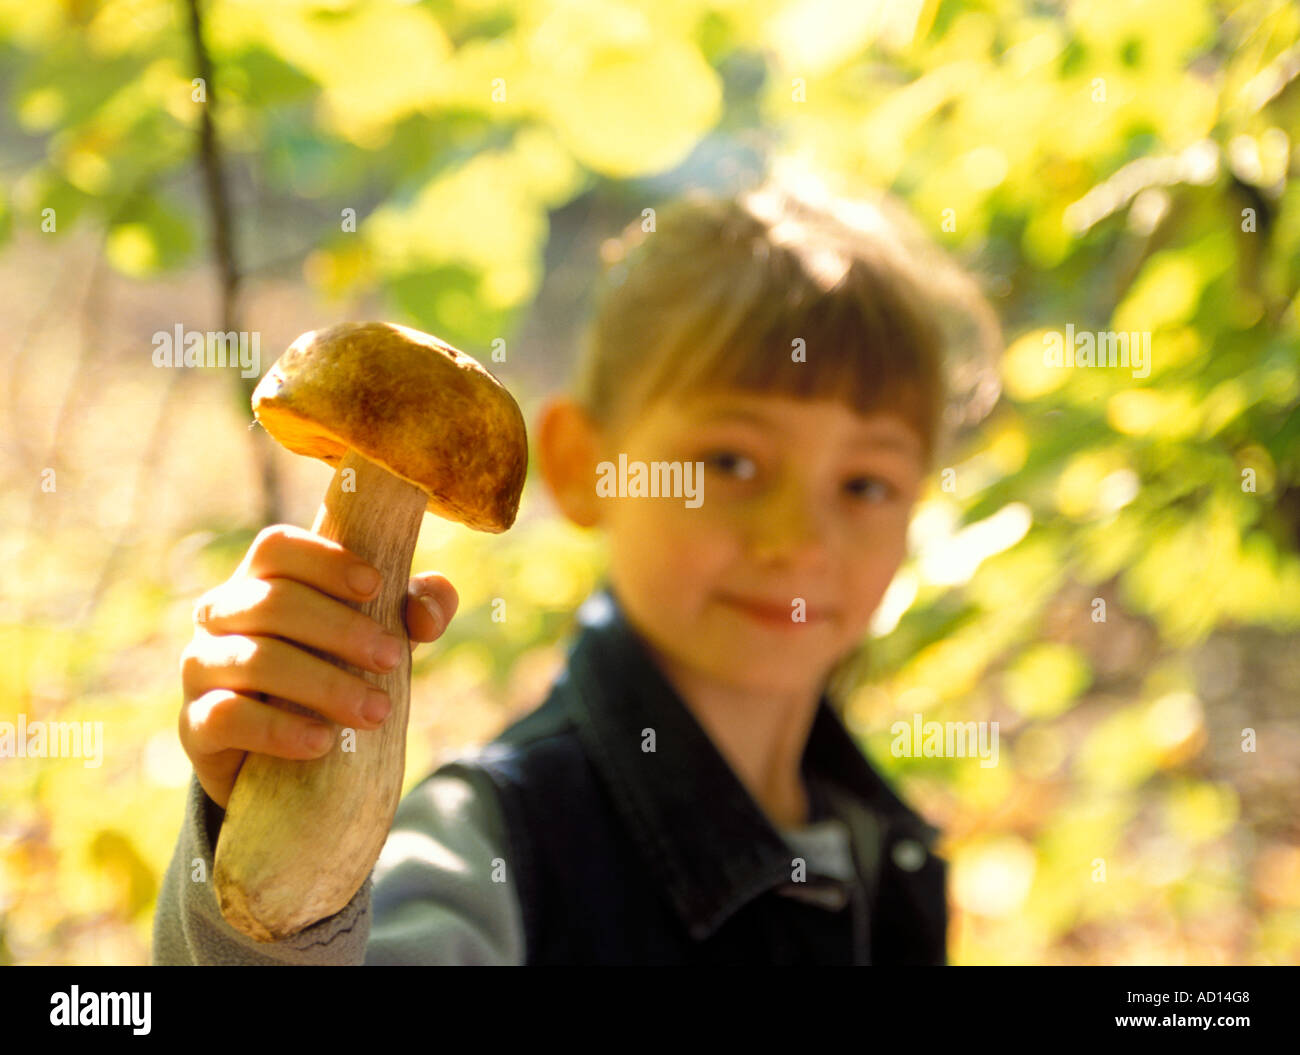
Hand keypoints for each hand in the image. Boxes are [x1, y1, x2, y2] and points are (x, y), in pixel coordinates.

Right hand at [178, 524, 458, 809]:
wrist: (282, 756)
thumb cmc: (335, 669)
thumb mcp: (380, 635)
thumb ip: (416, 610)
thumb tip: (429, 611)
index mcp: (261, 579)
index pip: (276, 546)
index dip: (325, 561)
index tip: (376, 586)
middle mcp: (221, 614)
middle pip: (273, 602)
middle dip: (341, 630)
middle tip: (394, 659)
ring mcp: (201, 666)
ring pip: (255, 660)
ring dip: (324, 685)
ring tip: (377, 712)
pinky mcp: (196, 724)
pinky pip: (227, 716)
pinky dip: (279, 729)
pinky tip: (322, 742)